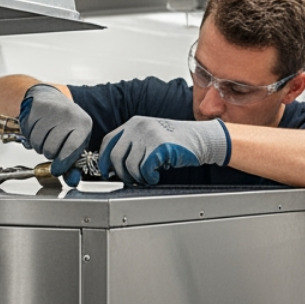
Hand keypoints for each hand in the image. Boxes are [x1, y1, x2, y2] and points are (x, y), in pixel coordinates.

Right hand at [19, 84, 92, 184]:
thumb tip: (72, 181)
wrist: (52, 99)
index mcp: (83, 124)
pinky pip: (28, 134)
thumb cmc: (66, 125)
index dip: (62, 164)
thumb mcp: (75, 142)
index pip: (71, 149)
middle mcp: (69, 115)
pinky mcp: (36, 108)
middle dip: (49, 153)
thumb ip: (73, 164)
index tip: (57, 170)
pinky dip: (30, 137)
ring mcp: (51, 110)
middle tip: (53, 145)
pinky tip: (38, 129)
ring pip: (38, 143)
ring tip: (46, 137)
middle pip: (51, 149)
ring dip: (39, 146)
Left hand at [97, 116, 231, 185]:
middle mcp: (138, 127)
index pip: (108, 142)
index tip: (106, 172)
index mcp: (133, 123)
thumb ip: (133, 145)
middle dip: (120, 173)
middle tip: (130, 179)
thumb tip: (115, 165)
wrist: (201, 138)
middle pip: (115, 155)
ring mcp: (149, 135)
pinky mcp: (159, 146)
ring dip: (137, 177)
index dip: (104, 159)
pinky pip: (145, 169)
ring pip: (129, 165)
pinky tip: (156, 175)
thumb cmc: (176, 140)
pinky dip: (149, 177)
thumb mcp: (150, 135)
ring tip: (147, 177)